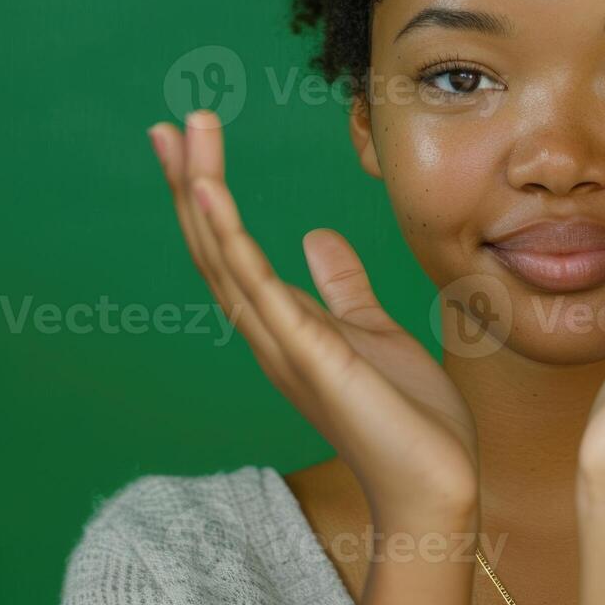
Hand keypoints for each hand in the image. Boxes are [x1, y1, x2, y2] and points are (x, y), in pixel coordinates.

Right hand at [147, 111, 479, 526]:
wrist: (434, 480)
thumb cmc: (405, 415)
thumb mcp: (371, 329)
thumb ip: (341, 285)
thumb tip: (317, 237)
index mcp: (281, 324)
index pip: (229, 249)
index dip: (206, 196)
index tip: (190, 141)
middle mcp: (268, 333)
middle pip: (212, 247)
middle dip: (190, 183)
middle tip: (170, 124)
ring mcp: (282, 345)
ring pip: (224, 259)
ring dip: (200, 196)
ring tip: (184, 137)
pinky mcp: (309, 354)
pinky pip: (260, 290)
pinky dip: (231, 240)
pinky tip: (212, 196)